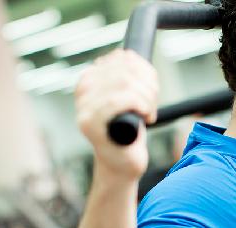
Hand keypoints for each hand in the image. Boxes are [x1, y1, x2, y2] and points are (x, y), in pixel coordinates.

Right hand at [75, 49, 158, 180]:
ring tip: (149, 112)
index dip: (144, 70)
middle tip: (152, 103)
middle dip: (148, 85)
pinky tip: (146, 117)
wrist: (121, 164)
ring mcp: (84, 109)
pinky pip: (119, 100)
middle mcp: (83, 92)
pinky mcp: (90, 125)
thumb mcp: (129, 98)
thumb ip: (126, 77)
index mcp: (90, 80)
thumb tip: (125, 55)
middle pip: (125, 71)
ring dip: (147, 97)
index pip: (121, 59)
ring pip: (124, 83)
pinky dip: (141, 105)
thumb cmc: (128, 132)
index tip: (151, 88)